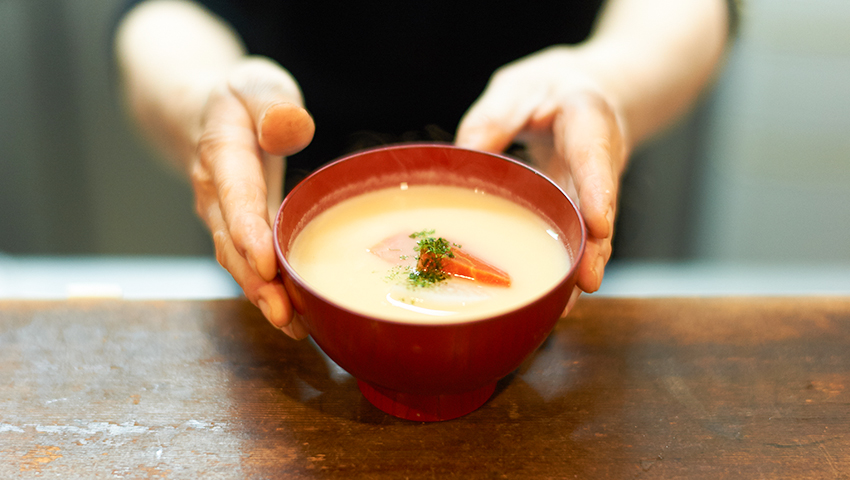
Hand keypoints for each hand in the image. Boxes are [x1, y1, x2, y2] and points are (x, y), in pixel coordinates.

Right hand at [191, 56, 314, 337]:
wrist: (203, 114)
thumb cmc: (241, 100)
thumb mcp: (258, 84)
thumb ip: (272, 103)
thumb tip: (288, 128)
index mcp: (222, 153)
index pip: (234, 196)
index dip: (250, 233)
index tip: (268, 263)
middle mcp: (214, 193)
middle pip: (233, 244)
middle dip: (258, 284)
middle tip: (287, 316)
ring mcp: (221, 217)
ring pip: (238, 263)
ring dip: (264, 297)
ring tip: (296, 328)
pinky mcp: (235, 232)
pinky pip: (247, 265)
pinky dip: (268, 292)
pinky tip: (296, 318)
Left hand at [456, 46, 628, 300]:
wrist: (589, 93)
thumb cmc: (551, 89)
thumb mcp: (518, 88)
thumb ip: (494, 119)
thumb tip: (463, 161)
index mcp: (587, 119)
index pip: (596, 153)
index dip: (599, 190)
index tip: (599, 224)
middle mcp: (599, 163)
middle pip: (601, 208)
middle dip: (594, 248)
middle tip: (585, 283)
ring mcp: (592, 192)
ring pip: (591, 234)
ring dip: (579, 269)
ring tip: (562, 307)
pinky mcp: (579, 211)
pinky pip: (574, 239)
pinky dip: (564, 266)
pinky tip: (551, 300)